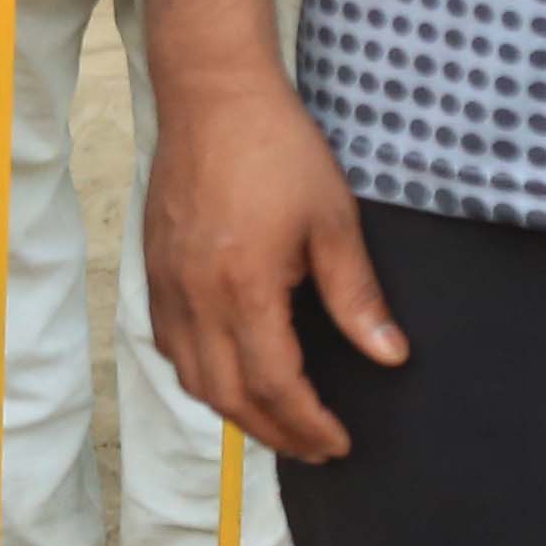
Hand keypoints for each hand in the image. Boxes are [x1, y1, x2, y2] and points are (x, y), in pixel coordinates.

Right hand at [139, 74, 404, 460]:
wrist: (214, 97)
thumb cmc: (278, 150)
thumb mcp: (333, 221)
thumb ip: (357, 297)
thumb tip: (390, 356)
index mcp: (243, 289)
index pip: (274, 386)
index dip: (308, 425)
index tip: (339, 443)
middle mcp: (196, 298)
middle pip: (228, 398)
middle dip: (274, 434)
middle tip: (315, 448)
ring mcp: (168, 286)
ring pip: (193, 379)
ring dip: (235, 413)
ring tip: (277, 423)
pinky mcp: (155, 271)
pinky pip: (171, 347)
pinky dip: (201, 376)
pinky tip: (230, 375)